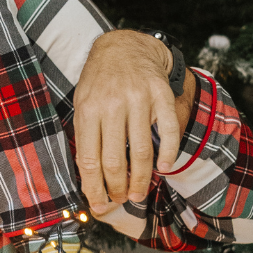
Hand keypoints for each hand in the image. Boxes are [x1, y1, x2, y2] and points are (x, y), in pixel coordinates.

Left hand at [72, 30, 194, 214]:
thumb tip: (89, 178)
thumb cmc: (99, 81)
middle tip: (119, 200)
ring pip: (142, 151)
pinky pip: (168, 131)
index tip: (99, 204)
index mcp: (88, 110)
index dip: (94, 187)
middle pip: (115, 160)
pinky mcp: (162, 95)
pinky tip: (164, 168)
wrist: (124, 47)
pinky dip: (168, 153)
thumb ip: (86, 136)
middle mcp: (113, 105)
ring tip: (138, 193)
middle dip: (117, 188)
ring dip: (141, 178)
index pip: (90, 160)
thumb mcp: (83, 104)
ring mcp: (139, 100)